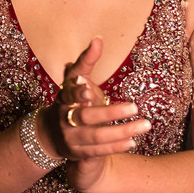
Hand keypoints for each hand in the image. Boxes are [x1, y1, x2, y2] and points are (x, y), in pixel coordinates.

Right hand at [41, 38, 148, 189]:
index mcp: (63, 97)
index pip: (68, 93)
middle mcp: (64, 117)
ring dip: (121, 131)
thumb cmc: (69, 101)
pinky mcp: (78, 152)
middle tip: (135, 107)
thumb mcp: (73, 81)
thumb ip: (86, 62)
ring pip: (96, 136)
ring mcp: (70, 137)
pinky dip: (116, 146)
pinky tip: (133, 141)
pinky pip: (98, 151)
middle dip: (110, 113)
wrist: (50, 135)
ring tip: (144, 125)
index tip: (89, 90)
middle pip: (86, 117)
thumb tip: (98, 39)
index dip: (78, 92)